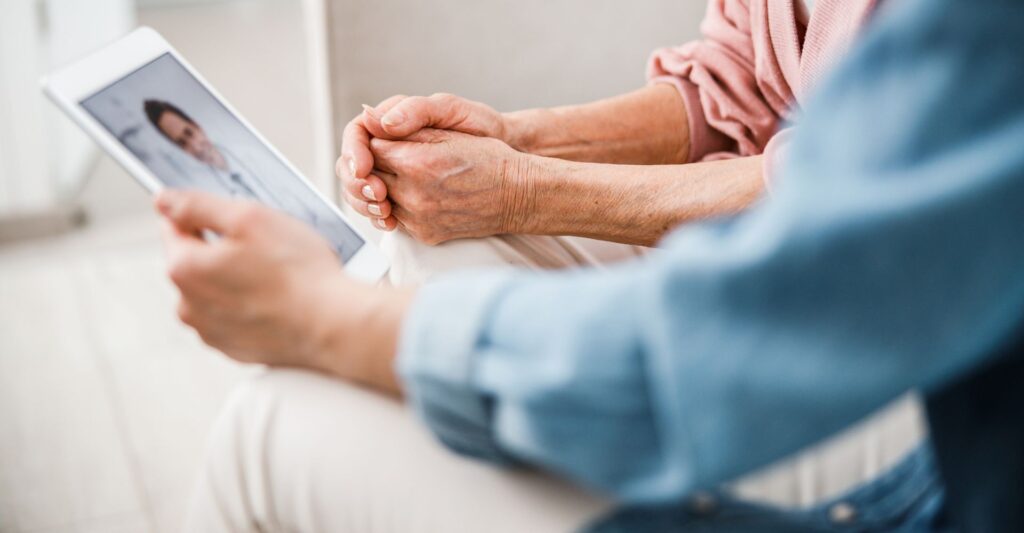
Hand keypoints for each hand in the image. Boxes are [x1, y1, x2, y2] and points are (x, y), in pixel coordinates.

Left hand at [154, 190, 409, 392]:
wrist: (333, 326)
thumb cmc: (298, 274)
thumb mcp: (249, 218)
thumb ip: (198, 205)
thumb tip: (165, 201)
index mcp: (184, 268)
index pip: (174, 225)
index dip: (204, 214)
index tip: (233, 217)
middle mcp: (188, 305)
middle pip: (197, 260)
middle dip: (225, 249)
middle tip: (267, 246)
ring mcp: (211, 331)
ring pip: (216, 290)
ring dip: (238, 279)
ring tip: (278, 276)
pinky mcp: (235, 348)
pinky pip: (235, 316)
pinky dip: (252, 306)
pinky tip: (280, 299)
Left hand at [337, 93, 507, 230]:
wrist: (517, 195)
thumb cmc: (489, 159)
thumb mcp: (449, 133)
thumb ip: (406, 127)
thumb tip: (369, 119)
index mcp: (416, 163)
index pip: (371, 148)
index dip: (377, 140)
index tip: (389, 138)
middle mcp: (413, 195)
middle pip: (370, 177)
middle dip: (375, 164)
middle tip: (394, 156)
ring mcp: (418, 219)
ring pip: (379, 201)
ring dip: (385, 186)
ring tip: (407, 175)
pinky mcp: (424, 234)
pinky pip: (397, 218)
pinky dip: (400, 205)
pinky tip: (417, 194)